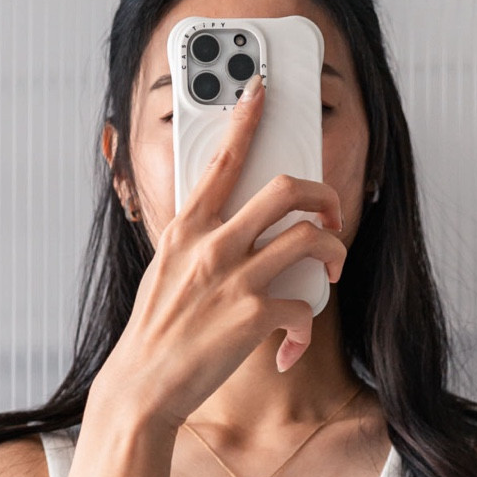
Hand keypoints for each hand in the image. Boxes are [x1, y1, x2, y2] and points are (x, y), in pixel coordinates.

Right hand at [104, 75, 347, 425]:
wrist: (143, 387)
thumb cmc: (155, 333)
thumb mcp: (164, 271)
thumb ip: (195, 244)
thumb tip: (227, 232)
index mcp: (187, 230)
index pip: (221, 162)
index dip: (245, 120)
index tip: (262, 89)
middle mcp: (212, 246)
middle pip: (285, 190)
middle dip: (322, 194)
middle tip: (330, 213)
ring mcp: (234, 279)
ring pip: (309, 238)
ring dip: (334, 251)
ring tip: (331, 269)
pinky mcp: (253, 317)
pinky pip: (303, 309)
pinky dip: (304, 330)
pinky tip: (288, 348)